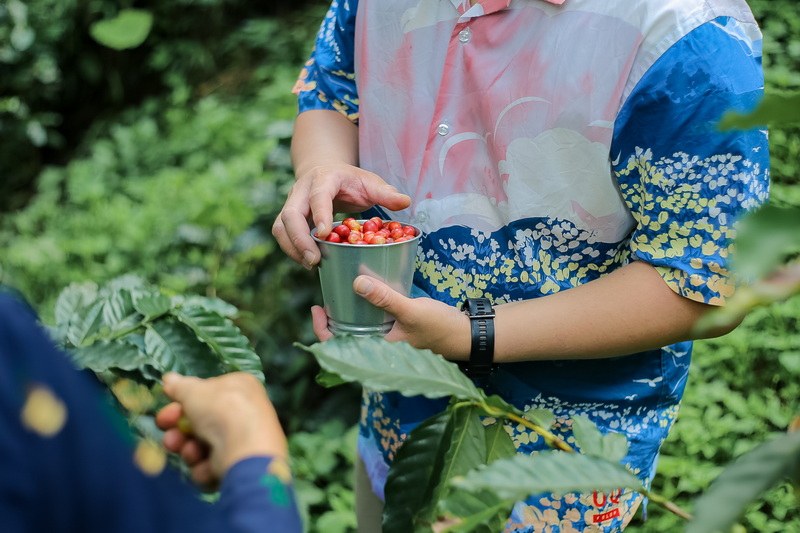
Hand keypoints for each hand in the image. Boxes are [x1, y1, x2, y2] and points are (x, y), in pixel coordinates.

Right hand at [155, 372, 286, 487]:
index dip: (181, 406)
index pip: (206, 395)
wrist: (246, 448)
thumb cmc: (220, 410)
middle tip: (170, 439)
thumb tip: (169, 378)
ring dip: (190, 451)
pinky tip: (206, 466)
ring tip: (190, 452)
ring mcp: (242, 439)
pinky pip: (214, 465)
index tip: (164, 416)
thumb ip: (179, 387)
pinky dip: (205, 467)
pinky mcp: (240, 463)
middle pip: (201, 423)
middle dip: (179, 433)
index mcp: (239, 387)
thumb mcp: (193, 391)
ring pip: (204, 446)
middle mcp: (243, 411)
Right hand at [272, 163, 410, 268]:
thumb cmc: (350, 181)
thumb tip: (405, 202)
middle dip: (299, 239)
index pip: (317, 195)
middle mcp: (301, 190)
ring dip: (293, 248)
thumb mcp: (369, 182)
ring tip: (311, 265)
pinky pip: (282, 235)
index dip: (319, 214)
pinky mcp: (287, 218)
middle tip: (314, 260)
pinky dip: (292, 250)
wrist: (325, 170)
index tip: (325, 235)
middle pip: (290, 214)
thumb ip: (385, 193)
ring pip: (281, 227)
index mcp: (324, 179)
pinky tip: (308, 262)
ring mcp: (291, 204)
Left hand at [311, 275, 470, 359]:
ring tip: (340, 293)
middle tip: (326, 296)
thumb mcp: (411, 310)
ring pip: (358, 330)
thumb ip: (385, 299)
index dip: (322, 330)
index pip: (337, 348)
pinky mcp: (395, 333)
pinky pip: (372, 323)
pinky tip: (364, 294)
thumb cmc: (439, 327)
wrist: (465, 334)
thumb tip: (357, 283)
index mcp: (376, 353)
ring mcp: (386, 342)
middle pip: (344, 339)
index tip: (317, 307)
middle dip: (331, 320)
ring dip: (347, 315)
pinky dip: (364, 311)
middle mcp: (378, 351)